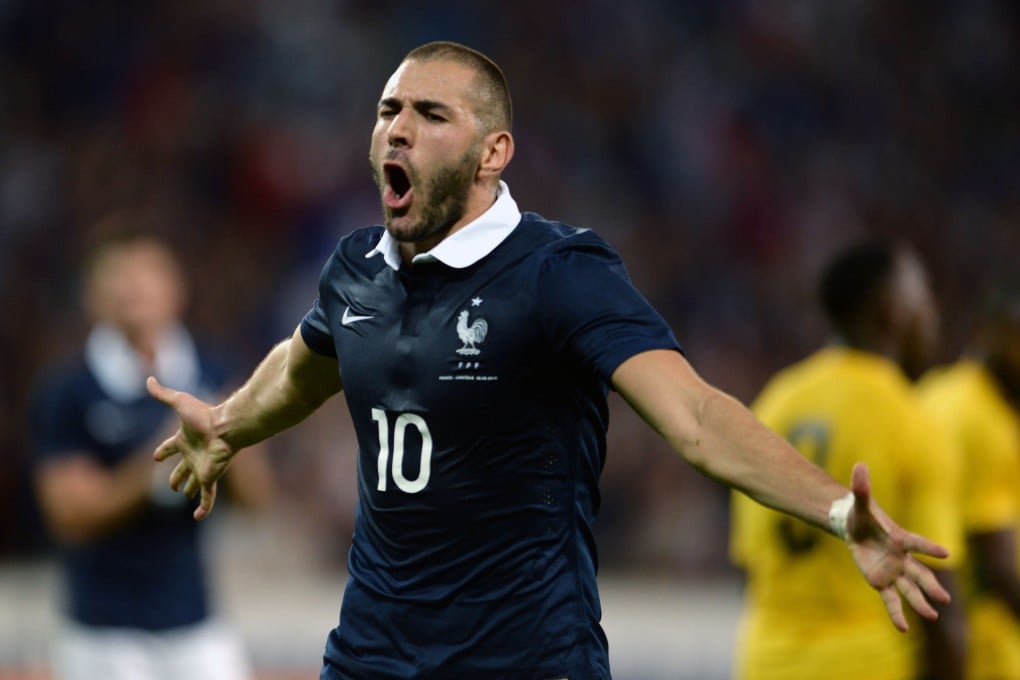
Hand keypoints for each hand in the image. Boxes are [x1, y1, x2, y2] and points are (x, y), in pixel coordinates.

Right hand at [146, 376, 234, 519]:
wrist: (226, 428)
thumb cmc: (204, 415)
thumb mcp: (179, 401)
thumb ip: (163, 393)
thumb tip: (147, 378)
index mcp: (184, 439)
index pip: (169, 447)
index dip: (162, 452)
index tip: (155, 456)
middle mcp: (193, 454)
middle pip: (181, 468)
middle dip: (175, 476)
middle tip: (171, 485)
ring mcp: (201, 467)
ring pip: (192, 483)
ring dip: (187, 489)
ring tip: (183, 494)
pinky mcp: (209, 477)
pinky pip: (207, 497)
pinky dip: (203, 507)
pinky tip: (198, 517)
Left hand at [845, 462, 950, 631]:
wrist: (854, 527)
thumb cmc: (861, 514)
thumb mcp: (859, 502)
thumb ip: (861, 487)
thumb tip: (859, 465)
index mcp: (899, 538)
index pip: (916, 543)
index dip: (929, 548)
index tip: (946, 554)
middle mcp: (901, 558)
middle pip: (919, 573)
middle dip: (931, 585)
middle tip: (945, 598)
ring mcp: (893, 571)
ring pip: (910, 589)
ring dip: (921, 602)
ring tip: (933, 616)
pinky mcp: (882, 582)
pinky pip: (891, 600)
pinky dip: (896, 614)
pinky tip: (904, 628)